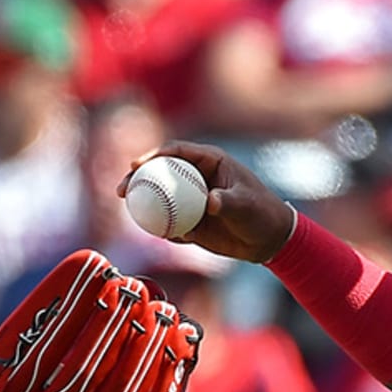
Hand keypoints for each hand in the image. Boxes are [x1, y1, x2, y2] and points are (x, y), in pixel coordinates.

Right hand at [118, 139, 296, 263]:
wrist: (270, 239)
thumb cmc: (262, 213)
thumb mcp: (245, 204)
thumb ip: (227, 201)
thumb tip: (210, 202)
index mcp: (210, 162)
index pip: (176, 152)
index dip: (153, 155)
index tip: (136, 166)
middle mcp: (197, 178)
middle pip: (160, 173)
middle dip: (137, 178)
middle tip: (122, 189)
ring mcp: (192, 200)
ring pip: (161, 198)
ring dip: (142, 203)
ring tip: (129, 211)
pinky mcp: (192, 221)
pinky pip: (170, 222)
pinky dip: (161, 227)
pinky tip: (159, 234)